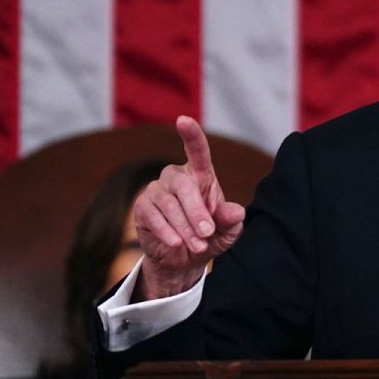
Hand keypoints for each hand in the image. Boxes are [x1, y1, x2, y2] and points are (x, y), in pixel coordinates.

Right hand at [132, 116, 244, 299]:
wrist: (184, 258)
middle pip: (184, 186)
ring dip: (185, 228)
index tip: (183, 120)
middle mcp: (176, 176)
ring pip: (170, 205)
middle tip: (207, 234)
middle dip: (197, 212)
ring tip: (198, 246)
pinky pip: (154, 217)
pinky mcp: (142, 207)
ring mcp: (157, 190)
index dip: (191, 135)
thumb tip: (236, 211)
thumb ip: (231, 221)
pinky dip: (168, 232)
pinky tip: (176, 243)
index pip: (197, 151)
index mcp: (200, 175)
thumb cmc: (208, 236)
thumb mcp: (227, 231)